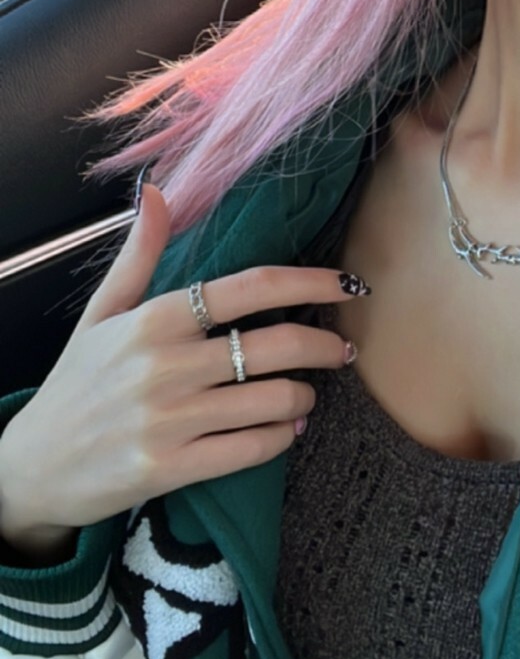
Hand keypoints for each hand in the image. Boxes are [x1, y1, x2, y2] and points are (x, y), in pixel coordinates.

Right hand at [0, 183, 366, 551]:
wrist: (33, 466)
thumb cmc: (76, 384)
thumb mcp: (100, 314)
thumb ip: (138, 255)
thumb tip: (156, 191)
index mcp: (155, 318)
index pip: (252, 287)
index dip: (311, 282)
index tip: (347, 285)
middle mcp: (165, 363)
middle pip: (277, 344)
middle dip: (325, 346)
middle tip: (343, 350)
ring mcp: (169, 418)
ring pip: (273, 399)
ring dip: (304, 397)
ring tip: (306, 396)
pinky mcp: (169, 468)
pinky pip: (252, 449)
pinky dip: (281, 438)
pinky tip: (285, 430)